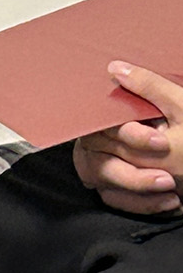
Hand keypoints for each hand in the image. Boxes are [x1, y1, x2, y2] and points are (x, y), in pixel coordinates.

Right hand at [72, 61, 182, 214]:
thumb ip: (150, 87)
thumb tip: (115, 67)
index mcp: (124, 114)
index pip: (108, 125)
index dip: (131, 136)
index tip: (161, 143)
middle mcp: (112, 137)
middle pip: (100, 157)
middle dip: (135, 174)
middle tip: (167, 178)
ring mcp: (113, 163)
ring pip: (104, 180)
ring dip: (138, 192)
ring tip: (172, 192)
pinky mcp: (120, 188)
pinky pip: (115, 199)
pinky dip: (142, 204)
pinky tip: (170, 202)